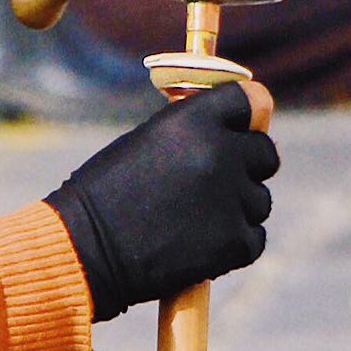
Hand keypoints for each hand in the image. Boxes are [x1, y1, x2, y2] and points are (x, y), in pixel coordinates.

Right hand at [45, 82, 278, 319]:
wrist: (84, 249)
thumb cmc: (105, 194)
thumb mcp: (146, 141)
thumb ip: (193, 132)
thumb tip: (236, 131)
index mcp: (194, 121)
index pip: (252, 101)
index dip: (250, 113)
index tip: (245, 126)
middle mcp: (219, 154)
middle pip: (265, 152)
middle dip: (248, 165)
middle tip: (219, 182)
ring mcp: (231, 200)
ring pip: (259, 200)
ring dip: (237, 209)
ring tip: (193, 221)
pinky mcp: (235, 243)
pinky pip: (253, 237)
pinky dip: (233, 244)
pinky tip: (199, 244)